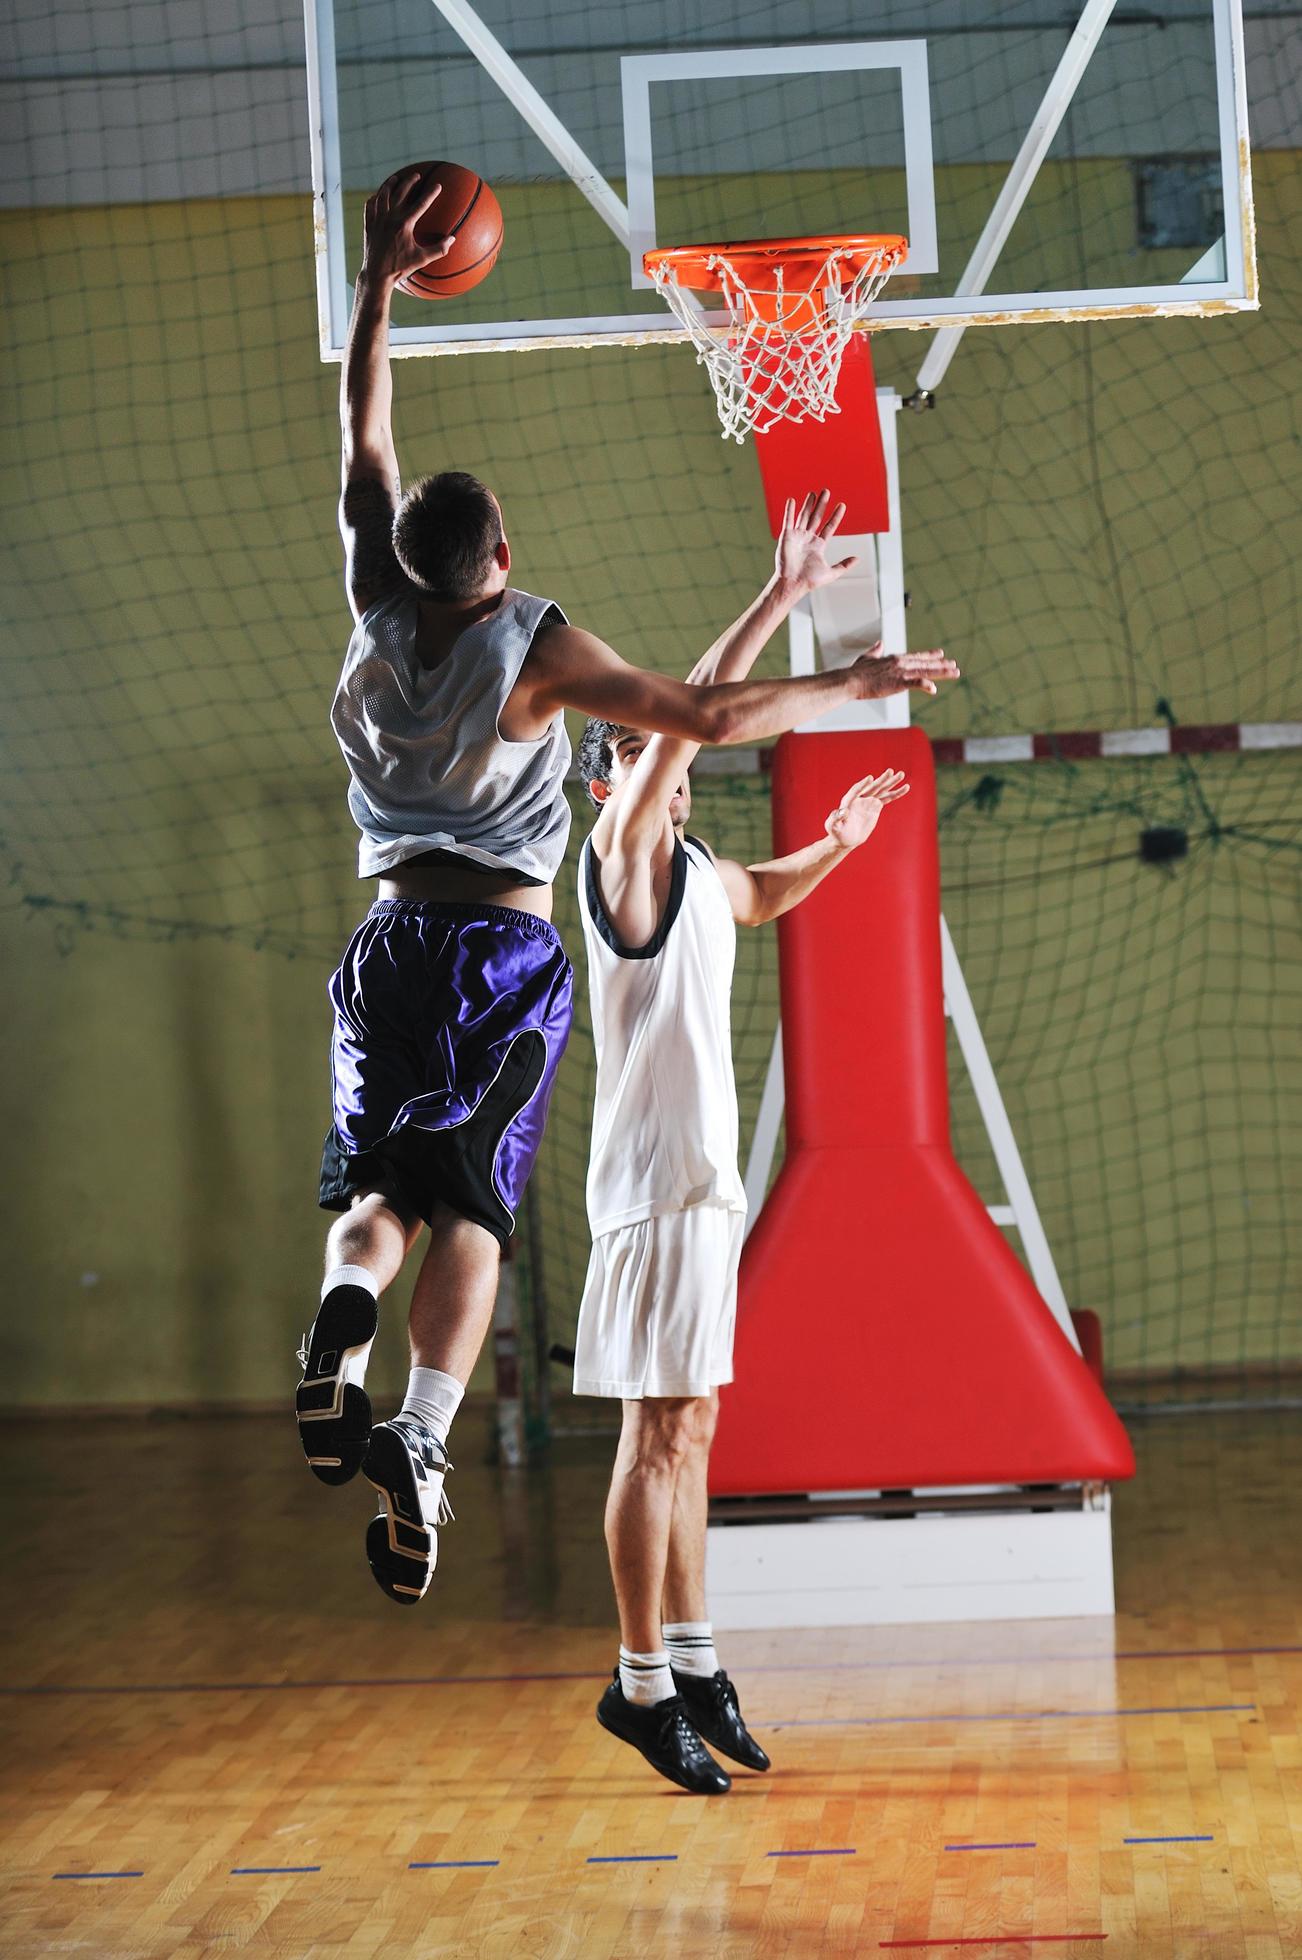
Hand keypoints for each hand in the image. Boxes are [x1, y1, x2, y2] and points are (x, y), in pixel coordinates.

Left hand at [361, 168, 454, 286]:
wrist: (376, 275)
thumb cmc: (400, 268)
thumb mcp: (422, 260)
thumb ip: (439, 249)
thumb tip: (452, 239)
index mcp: (404, 224)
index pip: (421, 204)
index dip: (431, 194)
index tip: (438, 185)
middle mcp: (390, 218)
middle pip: (400, 192)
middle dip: (409, 181)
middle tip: (416, 175)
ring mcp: (377, 220)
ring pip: (383, 195)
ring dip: (389, 185)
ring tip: (395, 179)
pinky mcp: (369, 225)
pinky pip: (370, 206)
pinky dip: (374, 199)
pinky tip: (377, 196)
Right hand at [775, 489, 856, 592]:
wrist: (792, 583)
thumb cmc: (809, 581)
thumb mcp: (831, 573)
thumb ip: (844, 565)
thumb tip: (857, 559)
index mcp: (818, 545)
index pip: (829, 527)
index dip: (835, 516)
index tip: (842, 505)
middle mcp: (808, 539)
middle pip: (816, 518)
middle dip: (822, 505)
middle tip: (826, 491)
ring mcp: (797, 537)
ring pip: (804, 516)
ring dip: (808, 504)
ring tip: (813, 493)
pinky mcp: (787, 537)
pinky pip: (788, 521)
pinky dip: (789, 510)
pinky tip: (792, 500)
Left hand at [825, 768, 908, 849]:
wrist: (845, 838)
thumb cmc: (836, 832)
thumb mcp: (832, 826)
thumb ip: (835, 819)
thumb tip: (842, 812)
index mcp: (848, 801)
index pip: (856, 790)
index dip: (862, 784)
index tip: (870, 778)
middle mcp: (859, 797)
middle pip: (871, 787)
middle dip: (881, 780)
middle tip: (890, 771)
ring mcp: (868, 800)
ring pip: (881, 790)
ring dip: (891, 782)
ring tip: (901, 774)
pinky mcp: (876, 805)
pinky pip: (887, 797)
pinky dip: (896, 793)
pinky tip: (905, 787)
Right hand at [849, 644, 958, 697]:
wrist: (851, 680)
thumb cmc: (856, 672)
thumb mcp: (867, 658)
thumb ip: (875, 651)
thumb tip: (879, 644)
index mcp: (895, 659)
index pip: (917, 656)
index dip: (930, 655)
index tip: (940, 654)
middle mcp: (901, 663)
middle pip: (926, 663)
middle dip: (941, 664)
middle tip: (954, 665)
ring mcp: (901, 672)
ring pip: (926, 671)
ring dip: (942, 672)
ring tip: (955, 673)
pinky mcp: (898, 683)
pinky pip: (915, 683)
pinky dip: (925, 685)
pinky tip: (934, 689)